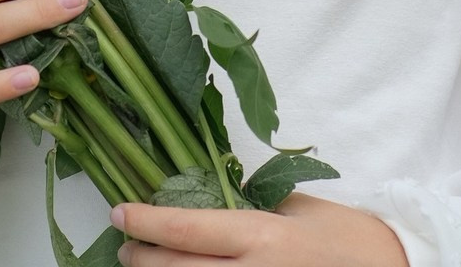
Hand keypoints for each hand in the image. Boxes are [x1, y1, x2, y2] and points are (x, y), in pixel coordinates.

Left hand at [111, 192, 409, 266]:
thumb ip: (245, 207)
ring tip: (145, 265)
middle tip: (125, 243)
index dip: (145, 221)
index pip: (186, 229)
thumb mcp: (290, 208)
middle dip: (142, 257)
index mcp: (262, 237)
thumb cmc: (342, 235)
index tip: (118, 212)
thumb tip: (199, 200)